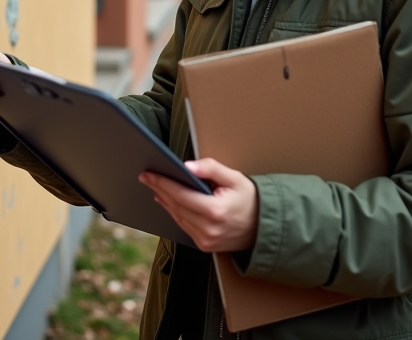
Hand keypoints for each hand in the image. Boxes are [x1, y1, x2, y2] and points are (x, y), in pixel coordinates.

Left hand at [140, 158, 257, 253]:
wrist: (264, 227)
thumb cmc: (251, 200)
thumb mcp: (235, 178)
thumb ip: (211, 169)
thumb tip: (188, 166)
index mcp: (215, 211)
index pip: (181, 195)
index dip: (163, 183)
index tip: (150, 174)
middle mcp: (208, 229)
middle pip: (176, 206)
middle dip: (160, 189)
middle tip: (147, 177)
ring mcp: (205, 240)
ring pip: (177, 218)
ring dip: (165, 201)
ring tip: (156, 187)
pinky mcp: (204, 246)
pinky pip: (184, 227)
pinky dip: (175, 213)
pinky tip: (168, 202)